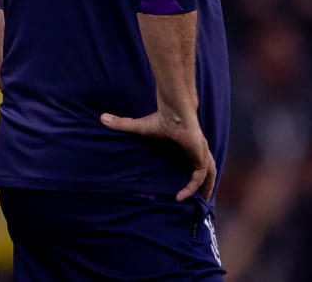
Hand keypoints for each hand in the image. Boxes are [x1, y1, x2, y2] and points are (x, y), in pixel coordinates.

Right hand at [101, 109, 215, 201]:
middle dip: (209, 182)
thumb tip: (102, 118)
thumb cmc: (161, 118)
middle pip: (208, 169)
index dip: (195, 172)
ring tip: (202, 199)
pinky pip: (199, 176)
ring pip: (209, 174)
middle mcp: (198, 149)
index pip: (196, 160)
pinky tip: (182, 196)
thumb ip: (123, 124)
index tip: (187, 182)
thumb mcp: (140, 127)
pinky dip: (193, 187)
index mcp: (189, 145)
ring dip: (207, 187)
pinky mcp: (200, 156)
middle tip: (204, 196)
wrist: (174, 112)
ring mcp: (201, 153)